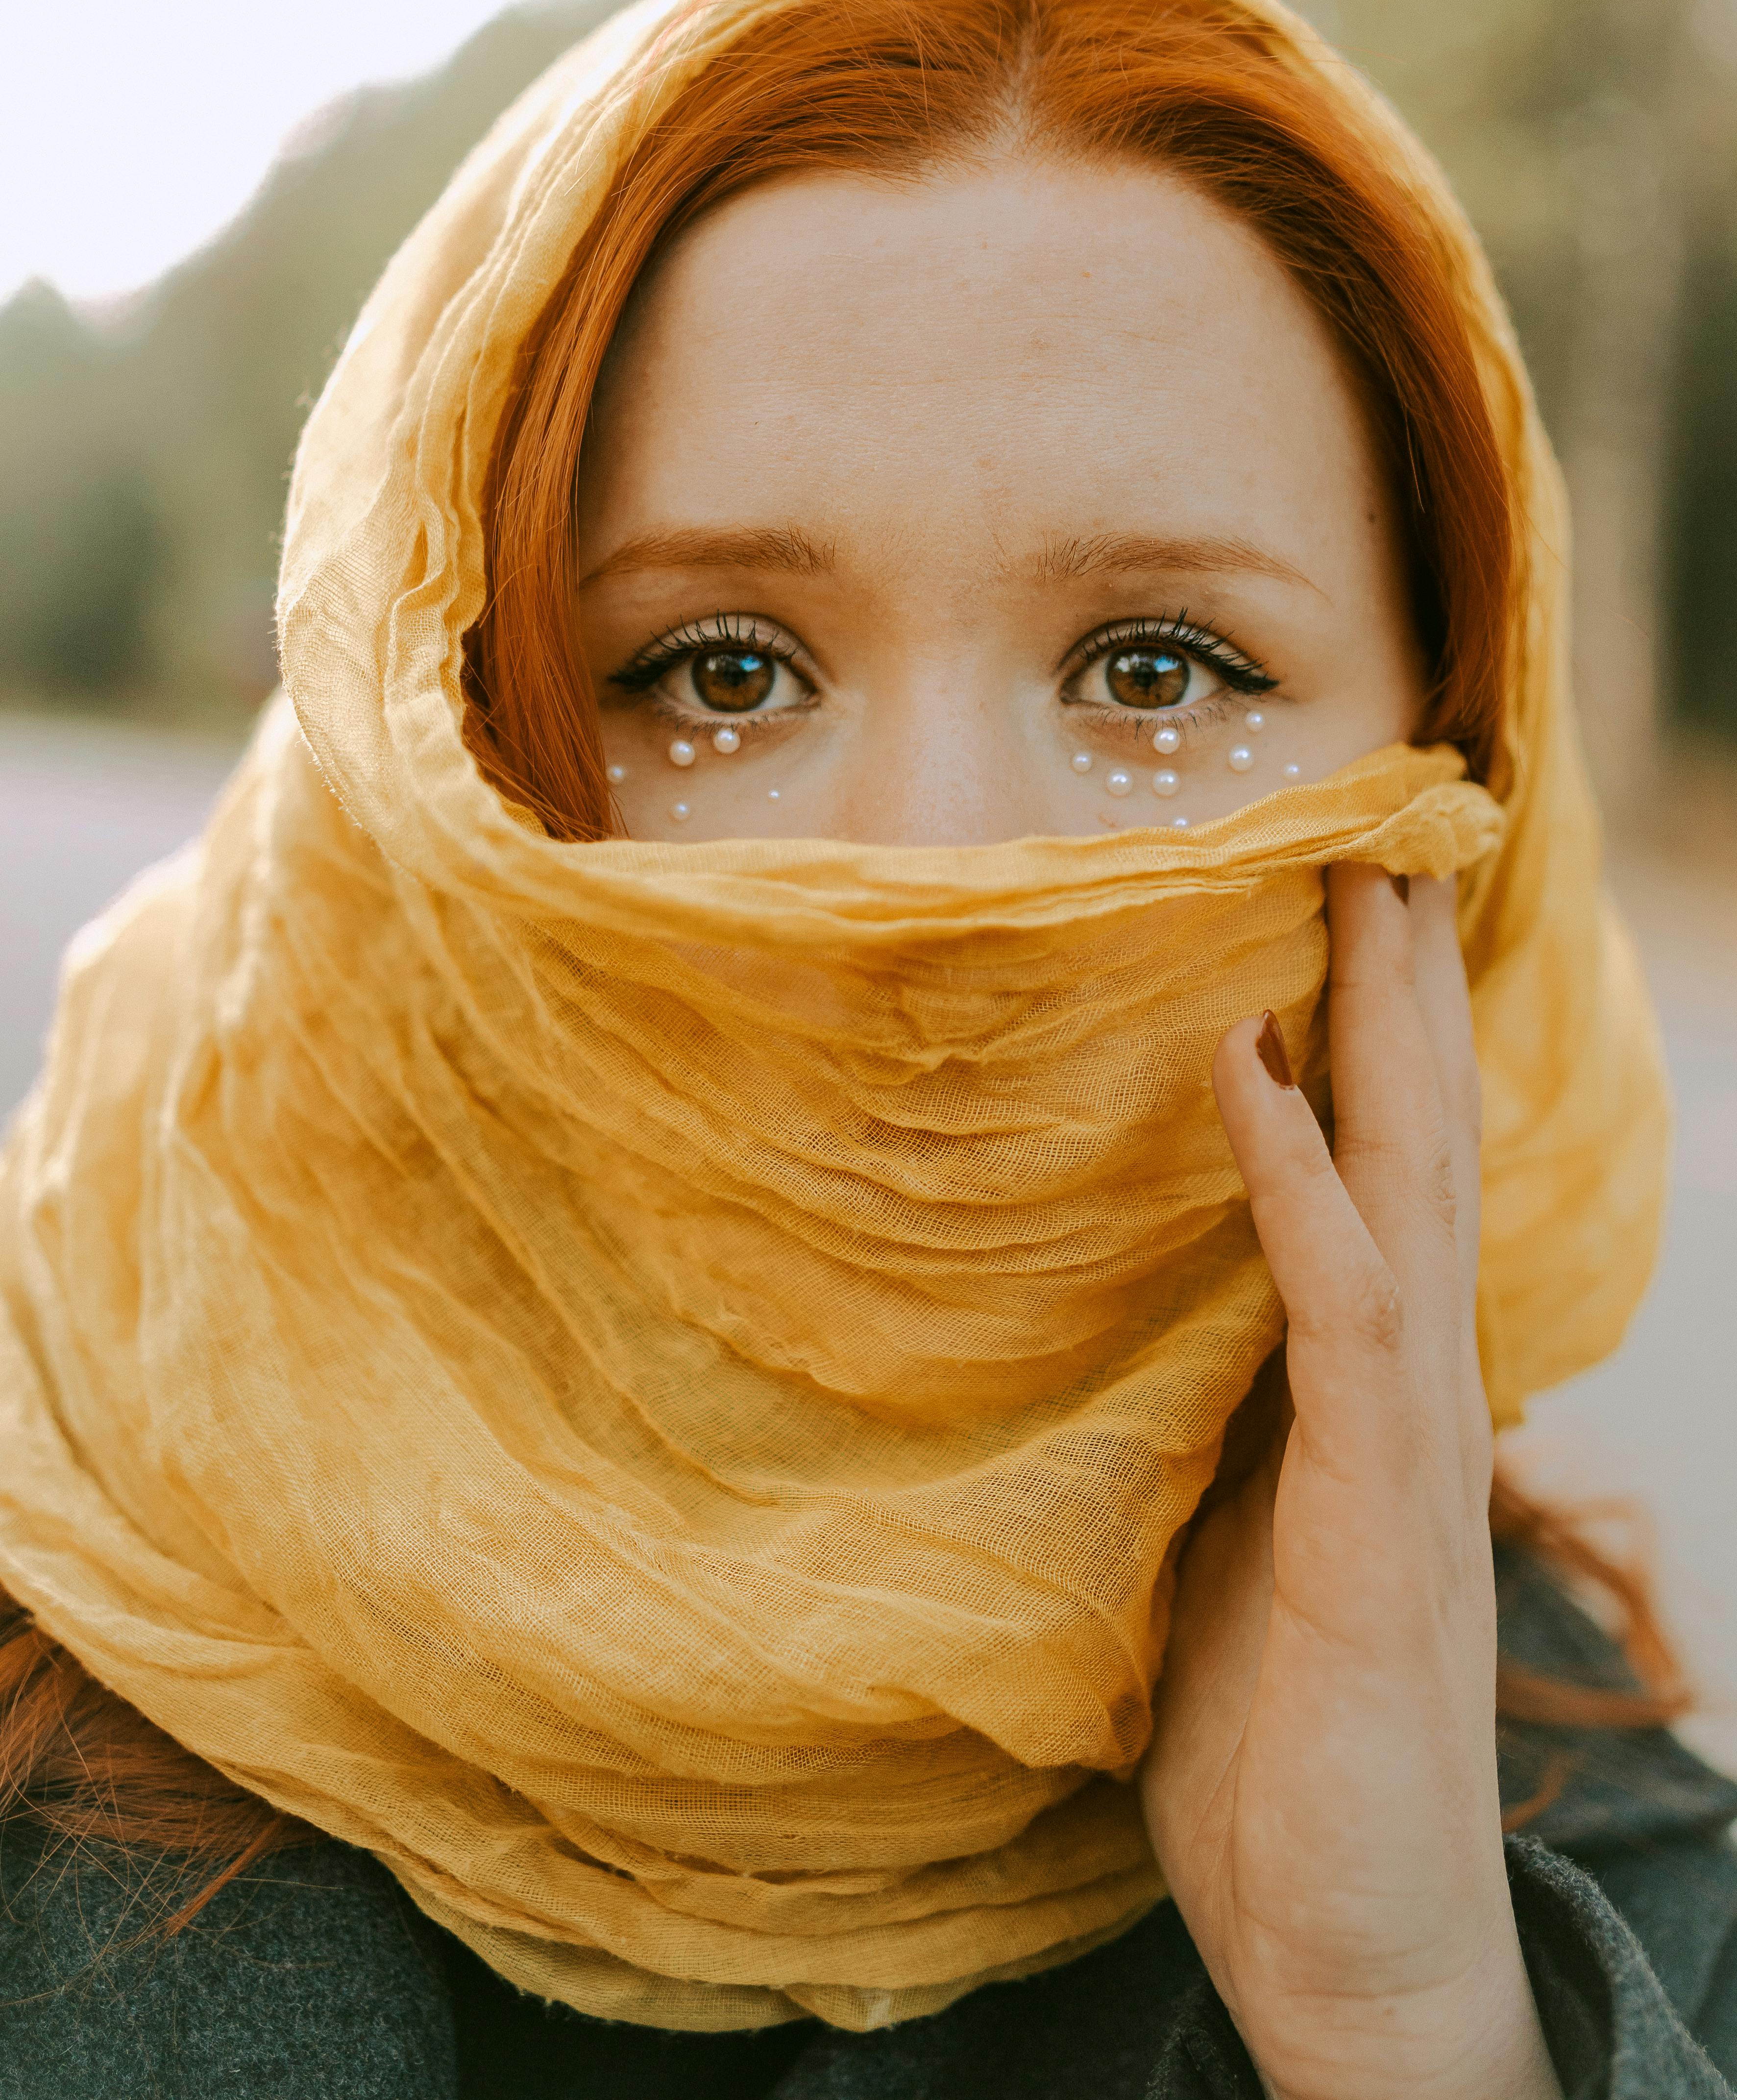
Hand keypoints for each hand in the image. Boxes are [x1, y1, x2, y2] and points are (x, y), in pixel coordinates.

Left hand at [1139, 867, 1559, 2099]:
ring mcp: (1403, 1451)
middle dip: (1400, 987)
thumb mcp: (1209, 1553)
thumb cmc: (1269, 1758)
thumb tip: (1122, 1333)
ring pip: (1407, 1190)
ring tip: (1357, 883)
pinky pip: (1341, 1312)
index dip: (1372, 1041)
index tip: (1340, 906)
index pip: (1380, 1179)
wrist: (1343, 1950)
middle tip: (1375, 829)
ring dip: (1382, 1030)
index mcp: (1363, 1399)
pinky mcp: (1374, 1521)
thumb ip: (1195, 1432)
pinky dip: (1300, 1180)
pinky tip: (1256, 1068)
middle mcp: (1406, 1396)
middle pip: (1415, 1145)